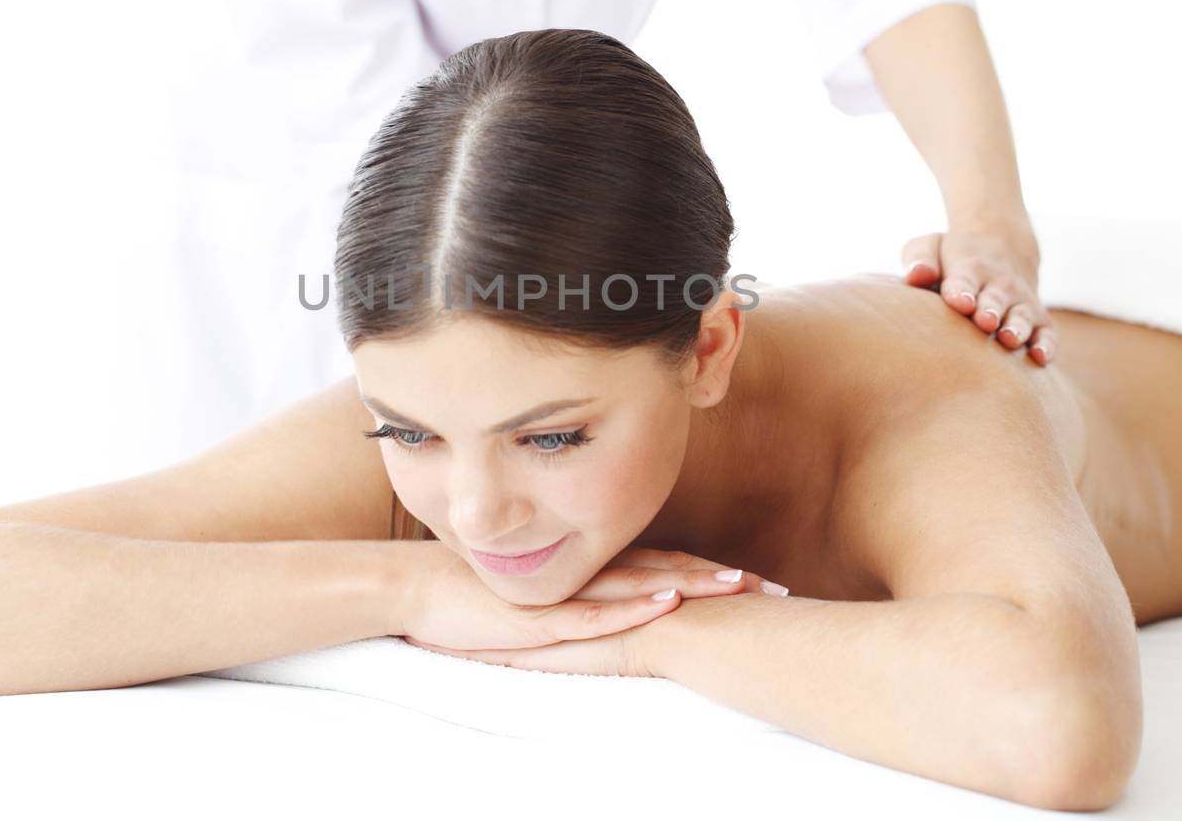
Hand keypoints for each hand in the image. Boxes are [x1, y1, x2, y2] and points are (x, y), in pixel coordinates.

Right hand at [401, 545, 788, 676]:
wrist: (410, 588)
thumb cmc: (468, 595)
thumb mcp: (530, 599)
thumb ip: (568, 598)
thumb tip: (610, 608)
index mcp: (584, 570)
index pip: (657, 566)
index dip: (704, 570)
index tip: (751, 578)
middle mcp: (582, 574)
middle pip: (663, 572)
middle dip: (717, 579)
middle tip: (770, 586)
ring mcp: (562, 592)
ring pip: (638, 587)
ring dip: (690, 587)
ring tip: (738, 588)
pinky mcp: (539, 614)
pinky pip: (594, 614)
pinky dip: (633, 609)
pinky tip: (666, 605)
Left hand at [900, 219, 1054, 364]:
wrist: (1001, 247)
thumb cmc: (952, 259)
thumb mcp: (931, 247)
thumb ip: (920, 260)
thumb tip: (917, 275)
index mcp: (969, 268)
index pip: (964, 279)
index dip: (962, 291)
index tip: (960, 302)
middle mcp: (999, 285)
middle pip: (995, 299)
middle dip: (991, 310)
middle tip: (984, 321)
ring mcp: (1021, 302)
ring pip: (1022, 317)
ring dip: (1017, 328)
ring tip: (1009, 339)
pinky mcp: (1038, 319)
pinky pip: (1046, 332)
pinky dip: (1046, 345)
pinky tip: (1039, 358)